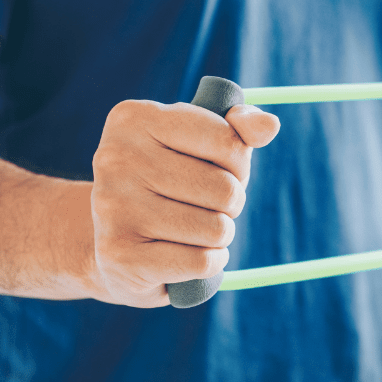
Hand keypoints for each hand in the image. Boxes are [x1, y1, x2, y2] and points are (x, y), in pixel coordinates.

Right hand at [90, 100, 279, 306]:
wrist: (111, 246)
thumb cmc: (170, 185)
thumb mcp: (202, 146)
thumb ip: (239, 129)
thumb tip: (269, 125)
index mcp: (135, 118)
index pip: (228, 140)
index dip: (239, 163)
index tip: (218, 169)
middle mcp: (115, 159)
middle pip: (225, 190)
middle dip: (230, 203)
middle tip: (203, 206)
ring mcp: (113, 208)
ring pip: (217, 229)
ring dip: (219, 236)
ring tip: (193, 231)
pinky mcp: (120, 256)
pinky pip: (202, 262)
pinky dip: (209, 263)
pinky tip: (185, 255)